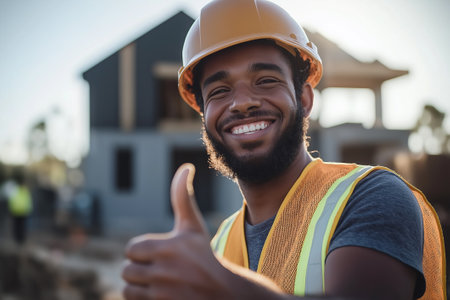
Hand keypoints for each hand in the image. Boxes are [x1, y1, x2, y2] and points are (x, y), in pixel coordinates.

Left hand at [122, 164, 232, 298]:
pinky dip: (143, 299)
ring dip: (139, 286)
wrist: (223, 292)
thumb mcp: (193, 226)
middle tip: (159, 269)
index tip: (159, 253)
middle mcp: (165, 271)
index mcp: (169, 247)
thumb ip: (182, 197)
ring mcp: (163, 294)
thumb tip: (186, 167)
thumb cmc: (204, 255)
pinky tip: (160, 295)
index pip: (132, 249)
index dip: (142, 251)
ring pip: (128, 289)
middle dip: (139, 269)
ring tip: (159, 283)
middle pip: (127, 270)